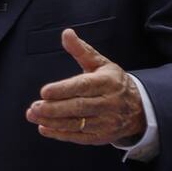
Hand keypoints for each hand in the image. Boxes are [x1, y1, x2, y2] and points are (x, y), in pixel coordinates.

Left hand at [26, 28, 145, 145]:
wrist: (138, 108)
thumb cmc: (112, 81)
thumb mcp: (100, 62)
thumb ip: (81, 50)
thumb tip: (66, 33)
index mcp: (107, 82)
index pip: (83, 86)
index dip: (63, 89)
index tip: (44, 91)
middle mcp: (109, 103)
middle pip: (79, 107)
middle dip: (54, 108)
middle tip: (34, 106)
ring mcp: (106, 122)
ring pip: (77, 124)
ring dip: (53, 122)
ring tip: (33, 116)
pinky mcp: (102, 137)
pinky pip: (79, 137)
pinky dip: (60, 134)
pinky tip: (44, 128)